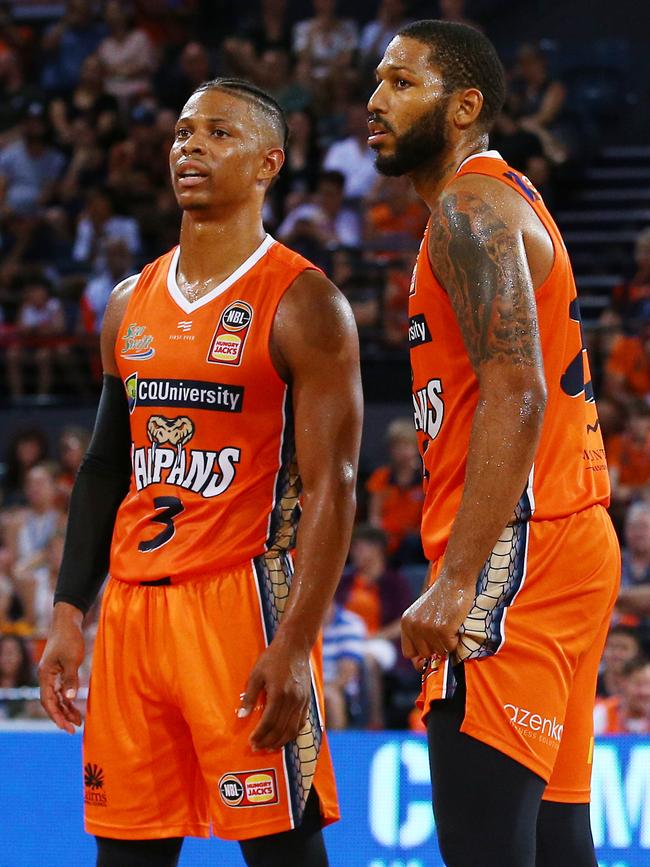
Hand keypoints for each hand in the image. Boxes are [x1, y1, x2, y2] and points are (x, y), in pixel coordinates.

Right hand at [38, 603, 84, 733]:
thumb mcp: (71, 659)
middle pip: (51, 703)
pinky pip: (62, 690)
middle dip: (61, 716)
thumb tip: (70, 697)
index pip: (48, 702)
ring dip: (66, 709)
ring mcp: (52, 675)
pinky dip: (68, 699)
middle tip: (73, 730)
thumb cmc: (69, 638)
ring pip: (57, 697)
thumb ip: (70, 678)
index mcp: (45, 676)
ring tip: (78, 722)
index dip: (56, 716)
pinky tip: (76, 706)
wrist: (68, 622)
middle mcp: (46, 677)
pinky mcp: (60, 671)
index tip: (66, 728)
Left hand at [238, 637, 310, 751]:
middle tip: (257, 748)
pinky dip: (292, 733)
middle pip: (280, 729)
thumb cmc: (273, 658)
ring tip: (269, 747)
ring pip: (292, 729)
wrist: (296, 646)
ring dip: (280, 741)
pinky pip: (301, 722)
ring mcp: (302, 701)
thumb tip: (241, 716)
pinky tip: (284, 737)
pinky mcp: (307, 700)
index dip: (259, 735)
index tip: (251, 742)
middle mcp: (293, 700)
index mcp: (279, 694)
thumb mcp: (257, 674)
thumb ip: (250, 696)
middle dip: (268, 742)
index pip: (269, 722)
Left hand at [401, 571, 474, 660]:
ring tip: (449, 624)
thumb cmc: (442, 598)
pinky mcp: (442, 629)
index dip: (420, 656)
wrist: (454, 580)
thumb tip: (419, 665)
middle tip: (444, 632)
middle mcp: (413, 627)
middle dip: (436, 647)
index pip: (408, 653)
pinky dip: (456, 640)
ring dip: (448, 642)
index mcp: (406, 623)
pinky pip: (450, 647)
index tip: (430, 655)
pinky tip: (455, 625)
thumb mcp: (422, 614)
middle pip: (425, 654)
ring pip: (440, 651)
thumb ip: (419, 634)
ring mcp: (427, 628)